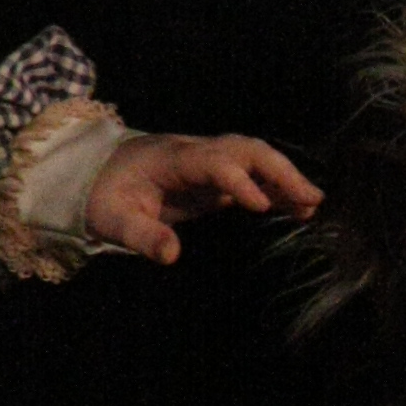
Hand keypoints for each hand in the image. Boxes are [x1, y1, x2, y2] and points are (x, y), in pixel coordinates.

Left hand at [84, 131, 323, 263]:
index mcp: (172, 158)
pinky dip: (276, 188)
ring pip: (254, 156)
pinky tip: (297, 207)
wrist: (91, 176)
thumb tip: (172, 256)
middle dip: (280, 171)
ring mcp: (207, 161)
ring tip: (313, 203)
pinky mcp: (213, 176)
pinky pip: (251, 174)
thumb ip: (142, 236)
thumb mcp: (112, 220)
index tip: (262, 206)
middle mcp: (196, 152)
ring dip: (285, 176)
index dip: (238, 181)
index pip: (214, 161)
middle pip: (246, 149)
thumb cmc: (101, 197)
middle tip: (311, 199)